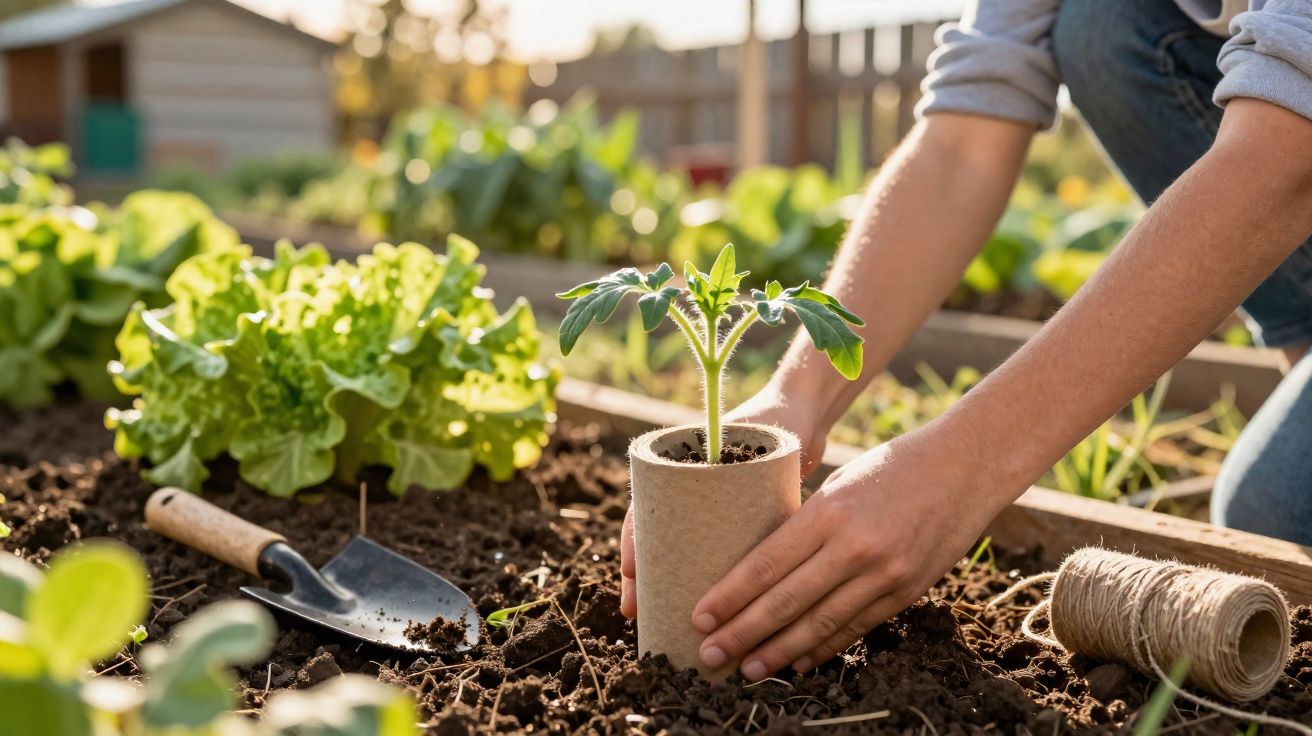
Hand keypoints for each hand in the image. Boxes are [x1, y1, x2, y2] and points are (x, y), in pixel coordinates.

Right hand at [619, 384, 826, 619]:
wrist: (801, 414)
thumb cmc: (774, 423)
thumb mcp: (754, 445)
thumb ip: (748, 468)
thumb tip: (733, 513)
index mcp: (682, 464)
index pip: (646, 504)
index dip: (635, 539)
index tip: (631, 571)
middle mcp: (688, 488)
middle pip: (656, 535)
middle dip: (643, 575)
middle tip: (633, 611)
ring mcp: (708, 505)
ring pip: (678, 550)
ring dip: (666, 584)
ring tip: (658, 619)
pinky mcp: (731, 520)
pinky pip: (710, 553)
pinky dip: (702, 580)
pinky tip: (702, 609)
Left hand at [688, 424, 1007, 679]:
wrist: (966, 467)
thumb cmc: (893, 466)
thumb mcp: (839, 484)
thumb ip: (807, 526)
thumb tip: (764, 569)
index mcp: (830, 511)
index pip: (767, 564)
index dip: (730, 596)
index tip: (699, 617)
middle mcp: (856, 547)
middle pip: (786, 601)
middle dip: (742, 632)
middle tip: (709, 653)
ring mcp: (885, 574)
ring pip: (819, 624)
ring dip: (779, 651)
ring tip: (747, 668)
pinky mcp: (907, 591)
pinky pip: (856, 628)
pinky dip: (824, 648)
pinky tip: (798, 661)